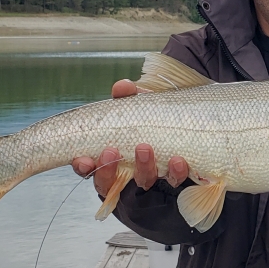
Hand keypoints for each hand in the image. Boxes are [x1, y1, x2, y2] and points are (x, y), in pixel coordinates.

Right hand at [71, 79, 191, 194]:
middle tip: (111, 151)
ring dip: (142, 166)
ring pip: (142, 180)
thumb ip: (127, 97)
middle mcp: (125, 172)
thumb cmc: (149, 118)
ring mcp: (149, 178)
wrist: (186, 126)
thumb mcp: (137, 106)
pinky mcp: (173, 179)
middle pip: (110, 181)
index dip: (82, 167)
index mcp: (108, 156)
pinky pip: (173, 181)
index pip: (88, 168)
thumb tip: (122, 86)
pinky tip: (178, 161)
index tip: (83, 160)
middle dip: (108, 169)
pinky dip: (175, 172)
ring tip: (144, 148)